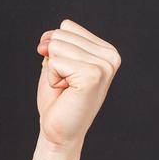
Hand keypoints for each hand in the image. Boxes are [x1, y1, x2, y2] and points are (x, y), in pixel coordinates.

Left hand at [35, 18, 120, 152]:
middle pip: (60, 34)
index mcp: (106, 50)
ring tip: (66, 88)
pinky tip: (65, 92)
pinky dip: (53, 78)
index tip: (65, 73)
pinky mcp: (93, 75)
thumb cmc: (58, 99)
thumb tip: (47, 40)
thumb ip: (54, 43)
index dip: (54, 48)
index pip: (67, 26)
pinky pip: (55, 61)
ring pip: (56, 46)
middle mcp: (111, 56)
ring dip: (53, 70)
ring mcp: (104, 66)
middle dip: (53, 60)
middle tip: (65, 83)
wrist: (59, 132)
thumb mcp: (55, 63)